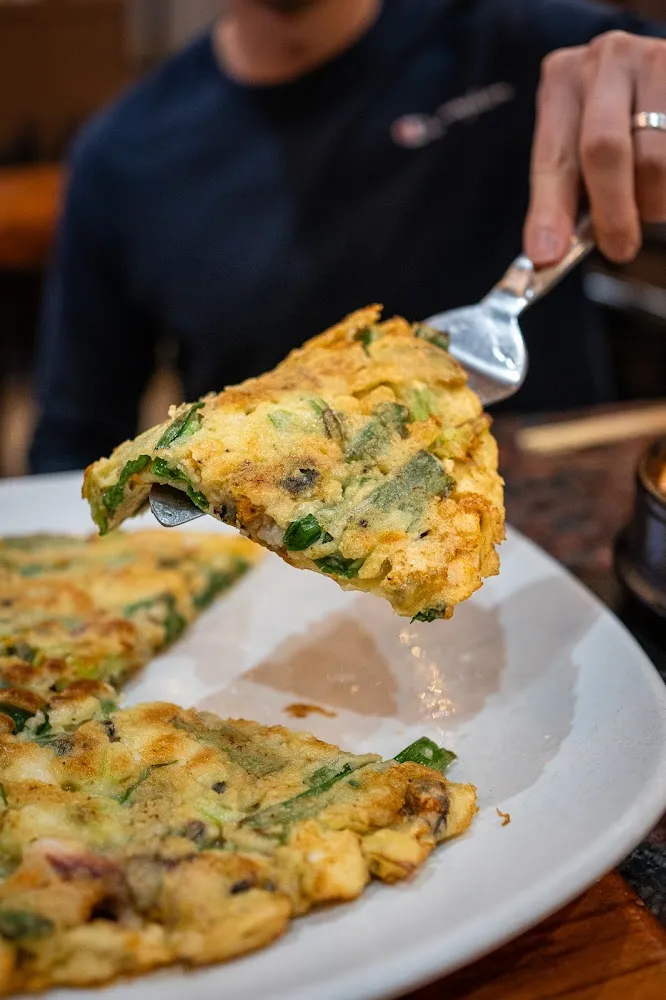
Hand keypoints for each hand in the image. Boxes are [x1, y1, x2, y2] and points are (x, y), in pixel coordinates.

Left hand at [524, 31, 665, 266]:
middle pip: (604, 149)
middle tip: (619, 247)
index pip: (553, 157)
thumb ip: (564, 194)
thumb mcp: (577, 144)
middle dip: (611, 212)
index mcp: (563, 81)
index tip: (546, 255)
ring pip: (656, 160)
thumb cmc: (614, 123)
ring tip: (650, 202)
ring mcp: (657, 61)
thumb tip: (548, 254)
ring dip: (654, 201)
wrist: (659, 79)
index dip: (549, 211)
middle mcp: (607, 60)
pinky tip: (662, 186)